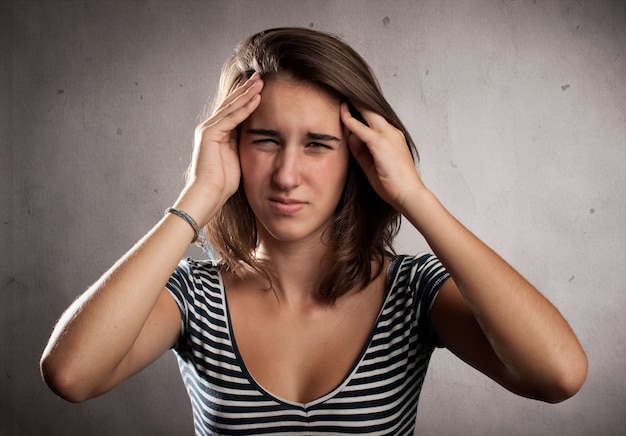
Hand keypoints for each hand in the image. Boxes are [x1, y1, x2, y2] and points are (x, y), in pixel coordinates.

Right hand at [183, 73, 263, 223]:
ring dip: (247, 93)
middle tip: (260, 76)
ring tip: (260, 81)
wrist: (209, 194)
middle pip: (231, 103)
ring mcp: (208, 129)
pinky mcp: (209, 133)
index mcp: (217, 132)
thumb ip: (241, 143)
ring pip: (232, 107)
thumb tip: (254, 135)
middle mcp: (211, 127)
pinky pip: (231, 117)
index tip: (258, 86)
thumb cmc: (223, 182)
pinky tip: (256, 98)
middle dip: (246, 89)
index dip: (245, 97)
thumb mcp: (237, 157)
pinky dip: (245, 107)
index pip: (233, 110)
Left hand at [340, 102, 424, 211]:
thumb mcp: (372, 165)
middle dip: (357, 100)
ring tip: (340, 98)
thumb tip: (349, 138)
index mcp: (392, 136)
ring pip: (368, 114)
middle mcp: (392, 132)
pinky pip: (362, 130)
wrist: (409, 195)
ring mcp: (388, 136)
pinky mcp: (381, 144)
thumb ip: (360, 150)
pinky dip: (351, 122)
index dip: (361, 110)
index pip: (375, 118)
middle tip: (343, 91)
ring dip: (353, 106)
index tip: (349, 103)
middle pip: (372, 110)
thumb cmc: (393, 184)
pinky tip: (342, 116)